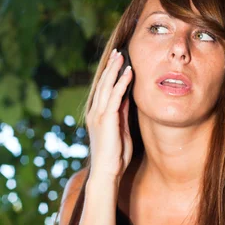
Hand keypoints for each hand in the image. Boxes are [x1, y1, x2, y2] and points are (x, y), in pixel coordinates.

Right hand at [86, 49, 133, 183]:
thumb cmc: (116, 157)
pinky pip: (115, 97)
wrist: (107, 172)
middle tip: (118, 53)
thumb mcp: (122, 131)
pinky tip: (129, 73)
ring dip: (115, 70)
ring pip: (107, 87)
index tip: (117, 62)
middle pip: (103, 84)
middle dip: (111, 67)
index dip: (110, 75)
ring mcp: (99, 115)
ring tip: (122, 56)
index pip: (104, 90)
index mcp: (98, 115)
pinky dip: (122, 83)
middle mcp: (95, 112)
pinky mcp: (107, 119)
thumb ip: (123, 114)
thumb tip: (128, 99)